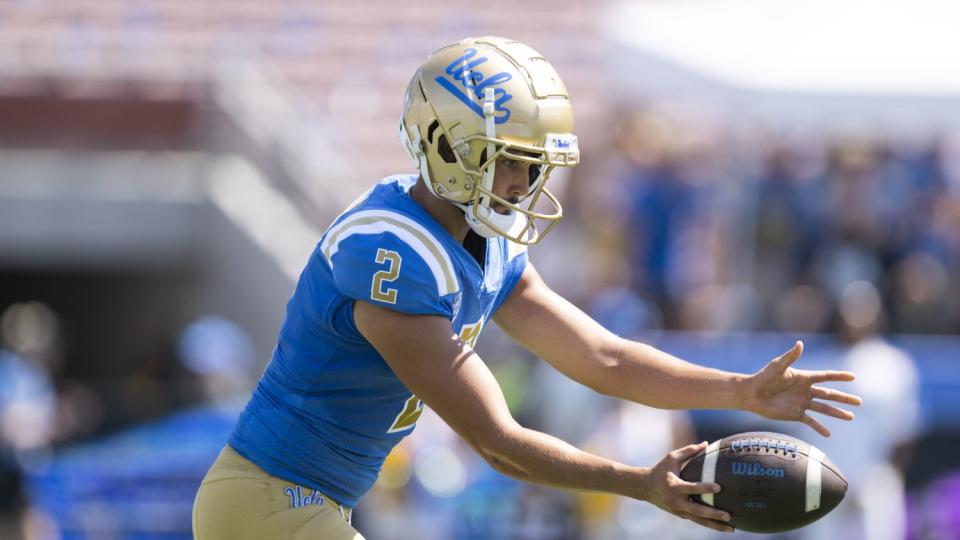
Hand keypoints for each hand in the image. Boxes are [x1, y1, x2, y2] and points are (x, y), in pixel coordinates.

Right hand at [644, 441, 734, 532]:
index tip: (719, 487)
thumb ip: (689, 451)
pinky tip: (724, 526)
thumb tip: (707, 444)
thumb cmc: (661, 469)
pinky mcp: (681, 515)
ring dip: (715, 525)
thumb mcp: (671, 458)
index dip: (704, 488)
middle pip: (697, 510)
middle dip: (713, 514)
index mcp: (673, 486)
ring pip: (699, 521)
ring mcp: (678, 510)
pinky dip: (710, 524)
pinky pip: (697, 521)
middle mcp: (676, 501)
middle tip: (728, 515)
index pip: (691, 488)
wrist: (645, 488)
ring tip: (732, 528)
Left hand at [744, 341, 862, 436]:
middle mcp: (805, 391)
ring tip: (851, 417)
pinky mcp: (795, 414)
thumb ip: (790, 357)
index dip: (839, 376)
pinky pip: (811, 421)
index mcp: (803, 378)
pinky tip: (828, 434)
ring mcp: (802, 403)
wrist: (751, 394)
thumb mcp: (777, 366)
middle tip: (860, 402)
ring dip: (837, 413)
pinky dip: (819, 428)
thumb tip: (800, 343)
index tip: (853, 376)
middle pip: (829, 395)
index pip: (825, 377)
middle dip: (844, 398)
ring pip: (824, 408)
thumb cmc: (763, 377)